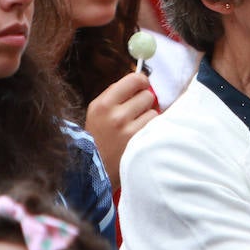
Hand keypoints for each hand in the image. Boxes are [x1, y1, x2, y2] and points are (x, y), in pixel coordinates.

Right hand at [84, 71, 157, 189]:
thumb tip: (142, 80)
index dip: (142, 81)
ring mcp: (127, 130)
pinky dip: (152, 129)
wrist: (94, 170)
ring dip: (149, 116)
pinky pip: (155, 125)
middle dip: (145, 101)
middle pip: (147, 94)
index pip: (133, 79)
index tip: (142, 86)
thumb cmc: (99, 137)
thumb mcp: (98, 112)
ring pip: (153, 110)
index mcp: (102, 104)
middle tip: (137, 111)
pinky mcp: (139, 143)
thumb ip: (116, 95)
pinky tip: (141, 136)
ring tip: (136, 126)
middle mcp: (114, 115)